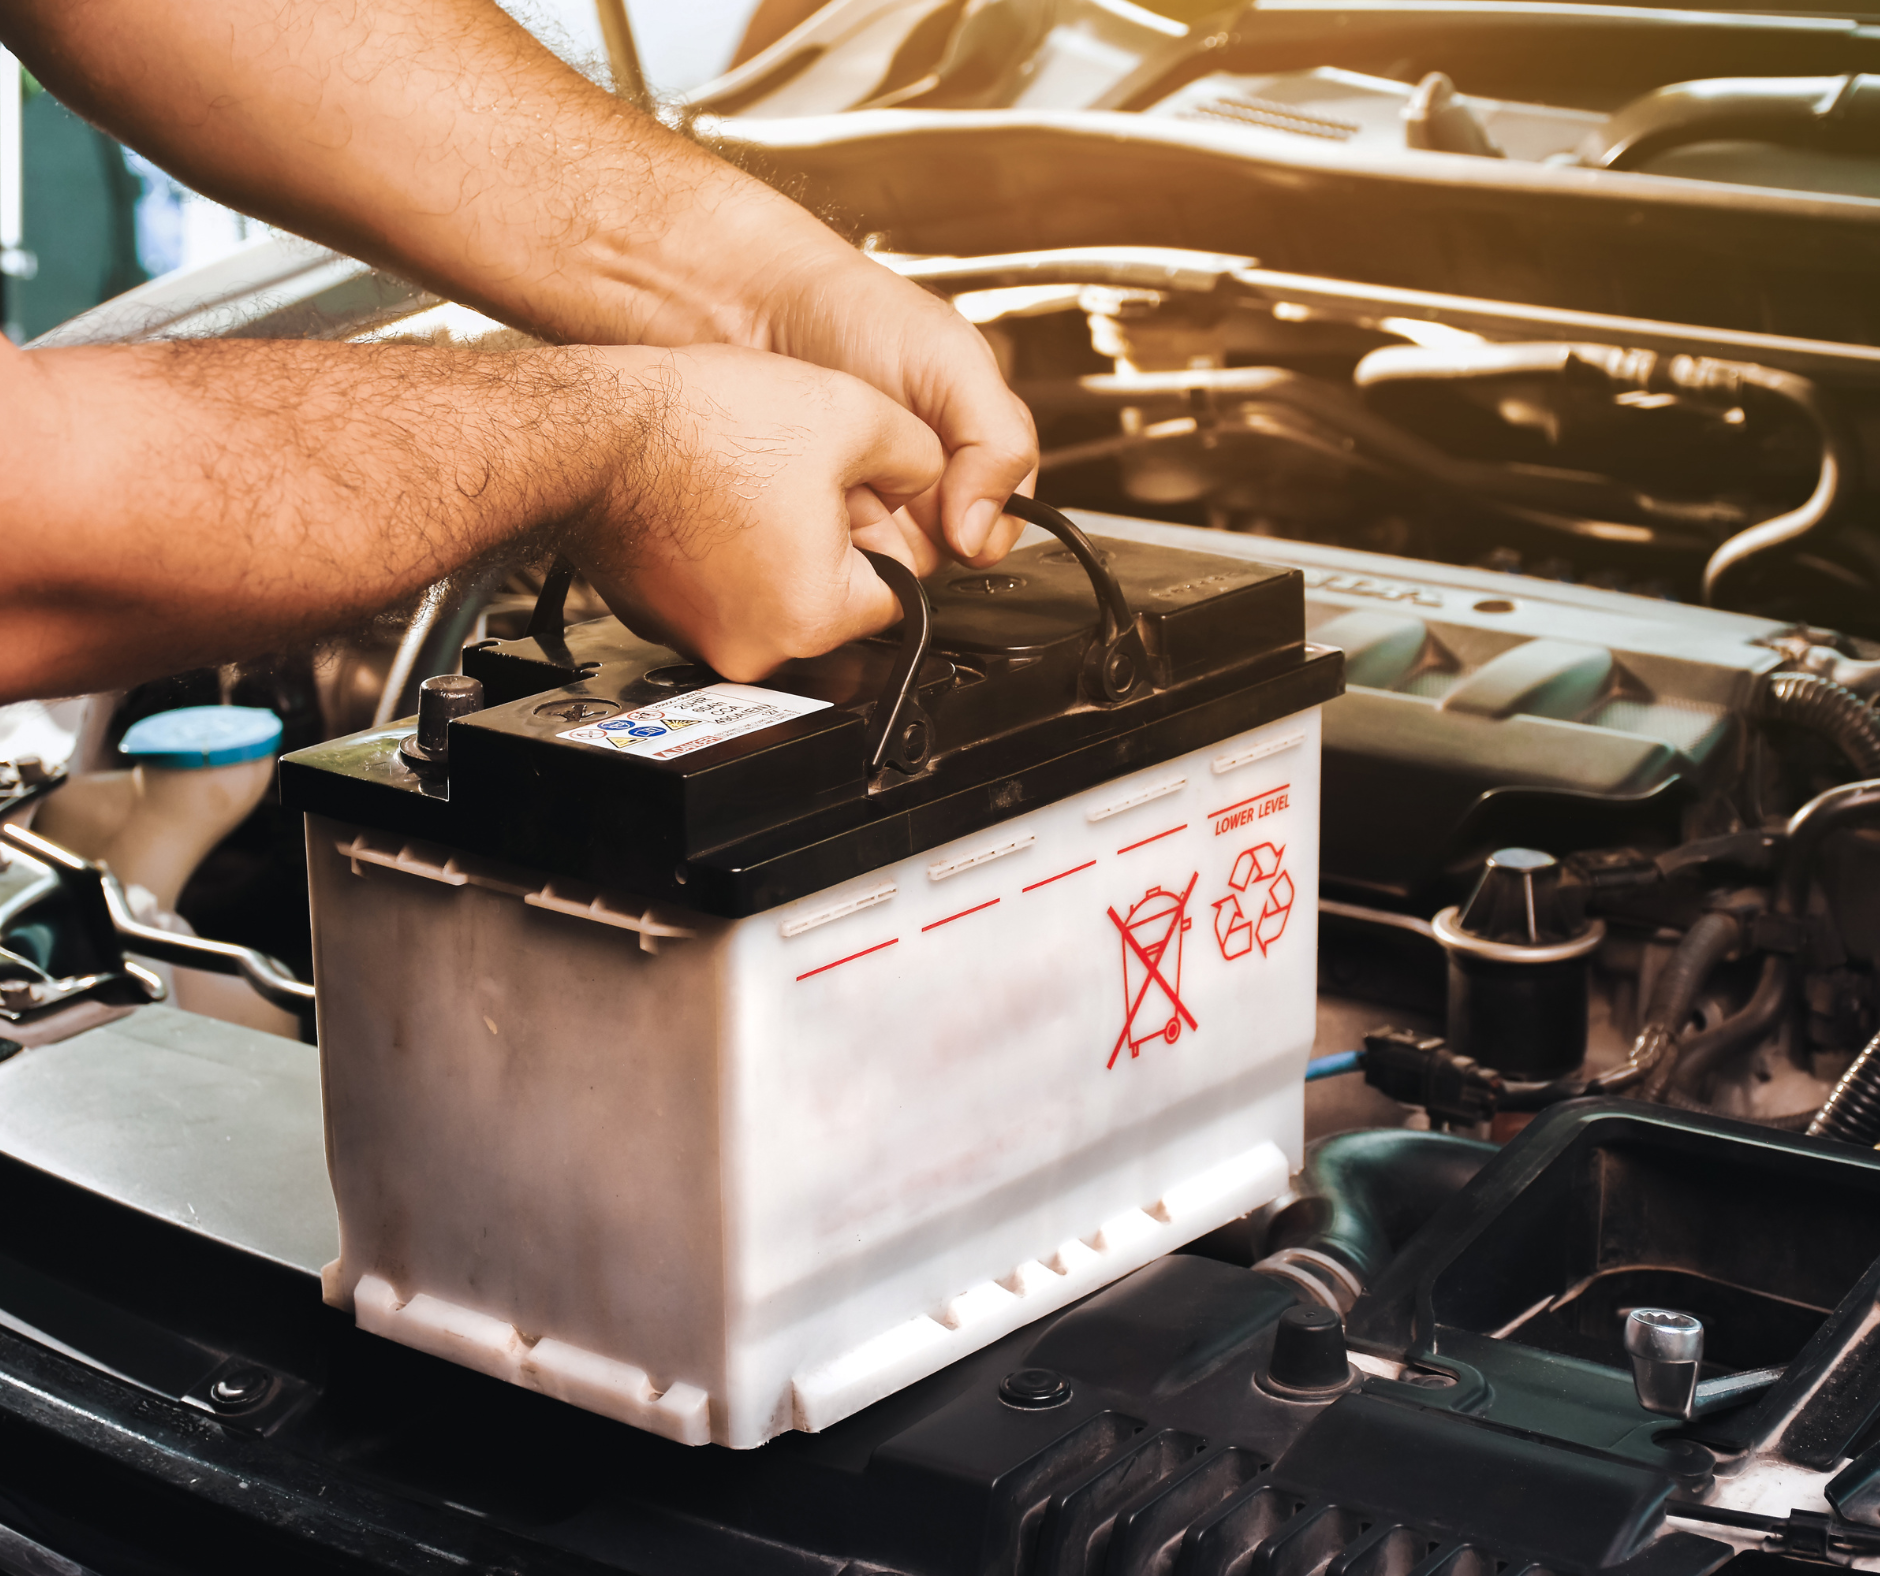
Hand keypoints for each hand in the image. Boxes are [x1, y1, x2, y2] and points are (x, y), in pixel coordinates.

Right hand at [569, 345, 946, 683]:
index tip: (864, 499)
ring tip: (751, 486)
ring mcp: (702, 641)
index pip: (898, 594)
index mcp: (816, 615)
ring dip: (779, 548)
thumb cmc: (701, 428)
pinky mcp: (663, 621)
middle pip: (835, 600)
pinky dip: (726, 556)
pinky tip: (713, 501)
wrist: (592, 429)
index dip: (889, 536)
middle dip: (832, 543)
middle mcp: (758, 649)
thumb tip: (932, 476)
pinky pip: (721, 594)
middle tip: (801, 483)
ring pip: (778, 597)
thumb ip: (922, 456)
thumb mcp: (853, 415)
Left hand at [758, 248, 1038, 569]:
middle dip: (915, 530)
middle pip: (945, 553)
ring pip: (891, 562)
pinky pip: (836, 556)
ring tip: (846, 482)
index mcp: (976, 447)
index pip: (1002, 523)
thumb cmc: (855, 315)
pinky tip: (811, 493)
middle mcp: (929, 481)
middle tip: (886, 482)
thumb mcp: (953, 362)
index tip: (950, 516)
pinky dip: (825, 532)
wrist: (756, 306)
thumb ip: (997, 442)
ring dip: (869, 532)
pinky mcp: (822, 518)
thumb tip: (983, 533)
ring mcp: (875, 503)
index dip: (980, 529)